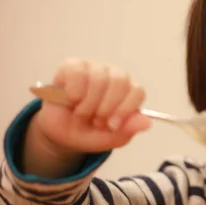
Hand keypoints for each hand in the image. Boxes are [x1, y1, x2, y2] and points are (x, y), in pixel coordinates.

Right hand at [34, 59, 150, 153]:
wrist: (59, 134)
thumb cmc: (89, 132)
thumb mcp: (109, 138)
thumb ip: (128, 130)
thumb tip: (147, 123)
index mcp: (128, 92)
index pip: (137, 91)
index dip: (125, 109)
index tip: (112, 125)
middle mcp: (114, 76)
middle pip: (120, 82)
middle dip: (106, 107)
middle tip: (95, 120)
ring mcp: (94, 68)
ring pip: (99, 79)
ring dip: (88, 104)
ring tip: (82, 114)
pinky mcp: (72, 66)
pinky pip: (78, 72)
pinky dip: (74, 91)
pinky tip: (71, 100)